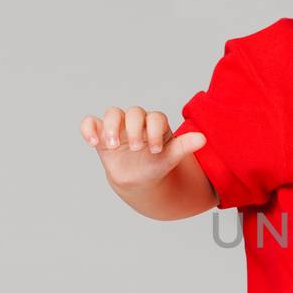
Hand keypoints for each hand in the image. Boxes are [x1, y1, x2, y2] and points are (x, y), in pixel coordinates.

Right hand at [79, 105, 207, 188]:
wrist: (139, 180)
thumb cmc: (157, 165)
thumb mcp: (170, 157)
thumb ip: (184, 146)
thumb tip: (203, 138)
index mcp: (155, 124)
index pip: (155, 117)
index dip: (154, 130)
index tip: (156, 150)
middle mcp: (137, 122)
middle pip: (133, 112)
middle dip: (134, 128)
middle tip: (137, 148)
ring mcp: (118, 127)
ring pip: (112, 113)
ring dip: (111, 126)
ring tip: (112, 145)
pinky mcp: (102, 134)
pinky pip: (91, 123)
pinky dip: (88, 129)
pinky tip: (93, 143)